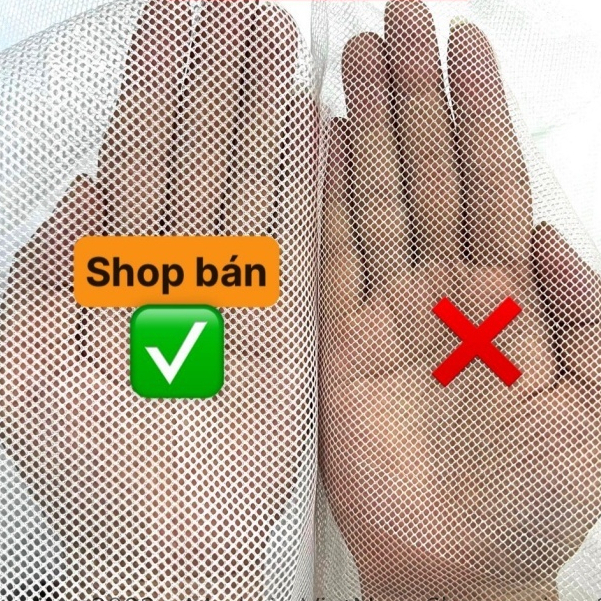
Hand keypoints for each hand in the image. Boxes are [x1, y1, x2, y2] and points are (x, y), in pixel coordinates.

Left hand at [0, 1, 315, 597]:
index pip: (135, 156)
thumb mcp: (22, 375)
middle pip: (198, 151)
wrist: (165, 541)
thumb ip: (40, 277)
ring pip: (249, 177)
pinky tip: (307, 124)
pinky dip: (301, 180)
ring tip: (276, 35)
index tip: (165, 15)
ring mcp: (240, 287)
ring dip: (260, 107)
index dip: (147, 85)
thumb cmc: (93, 473)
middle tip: (235, 2)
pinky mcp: (287, 318)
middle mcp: (181, 266)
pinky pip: (295, 236)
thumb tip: (80, 194)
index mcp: (115, 274)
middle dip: (213, 74)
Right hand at [319, 1, 600, 598]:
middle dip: (415, 97)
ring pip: (375, 202)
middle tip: (398, 22)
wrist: (463, 562)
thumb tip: (551, 233)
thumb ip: (584, 314)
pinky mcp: (341, 343)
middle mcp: (441, 289)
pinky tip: (320, 152)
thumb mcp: (596, 403)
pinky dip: (325, 205)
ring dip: (366, 133)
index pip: (488, 180)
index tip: (467, 44)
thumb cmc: (533, 496)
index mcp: (504, 298)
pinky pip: (330, 260)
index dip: (478, 112)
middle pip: (426, 174)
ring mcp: (387, 311)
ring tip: (356, 64)